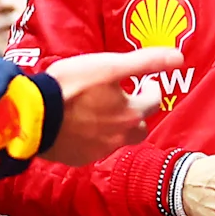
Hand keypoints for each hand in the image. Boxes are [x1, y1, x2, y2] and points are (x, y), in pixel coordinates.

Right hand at [38, 47, 174, 165]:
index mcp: (130, 113)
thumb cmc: (72, 86)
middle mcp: (119, 136)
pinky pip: (93, 148)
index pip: (154, 101)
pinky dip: (92, 137)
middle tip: (128, 100)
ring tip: (102, 112)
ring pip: (117, 139)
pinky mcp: (79, 157)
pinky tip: (81, 126)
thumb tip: (179, 57)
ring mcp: (99, 150)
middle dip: (138, 114)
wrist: (35, 115)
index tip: (147, 82)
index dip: (152, 89)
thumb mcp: (110, 65)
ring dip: (115, 127)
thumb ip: (145, 62)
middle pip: (139, 127)